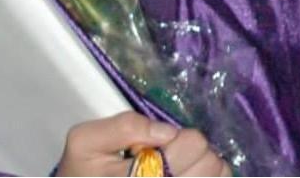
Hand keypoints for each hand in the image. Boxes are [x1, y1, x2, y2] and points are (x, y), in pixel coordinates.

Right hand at [56, 113, 227, 175]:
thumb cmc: (81, 174)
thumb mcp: (85, 142)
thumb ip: (124, 127)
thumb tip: (167, 130)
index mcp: (138, 177)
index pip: (192, 145)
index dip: (181, 138)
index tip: (162, 144)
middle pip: (210, 164)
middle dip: (196, 153)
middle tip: (173, 156)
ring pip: (218, 176)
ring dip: (206, 169)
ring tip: (181, 169)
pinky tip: (188, 176)